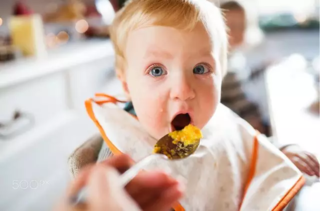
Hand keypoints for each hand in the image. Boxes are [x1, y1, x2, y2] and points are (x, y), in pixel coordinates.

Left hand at [55, 154, 183, 210]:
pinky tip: (175, 194)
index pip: (91, 176)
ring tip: (178, 184)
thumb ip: (102, 178)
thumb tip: (107, 169)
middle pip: (118, 187)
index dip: (113, 165)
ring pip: (135, 199)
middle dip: (145, 178)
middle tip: (166, 174)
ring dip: (158, 189)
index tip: (134, 159)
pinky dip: (160, 202)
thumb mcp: (105, 205)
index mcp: (75, 208)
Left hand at [281, 145, 319, 176]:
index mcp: (288, 157)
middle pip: (305, 159)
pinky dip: (316, 161)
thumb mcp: (284, 167)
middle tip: (317, 175)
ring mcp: (300, 151)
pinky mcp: (304, 151)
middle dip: (312, 167)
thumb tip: (297, 180)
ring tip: (319, 173)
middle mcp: (294, 153)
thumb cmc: (284, 164)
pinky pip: (311, 155)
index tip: (311, 174)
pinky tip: (319, 167)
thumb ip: (290, 171)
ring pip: (309, 156)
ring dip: (316, 165)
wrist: (285, 153)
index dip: (305, 168)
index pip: (297, 161)